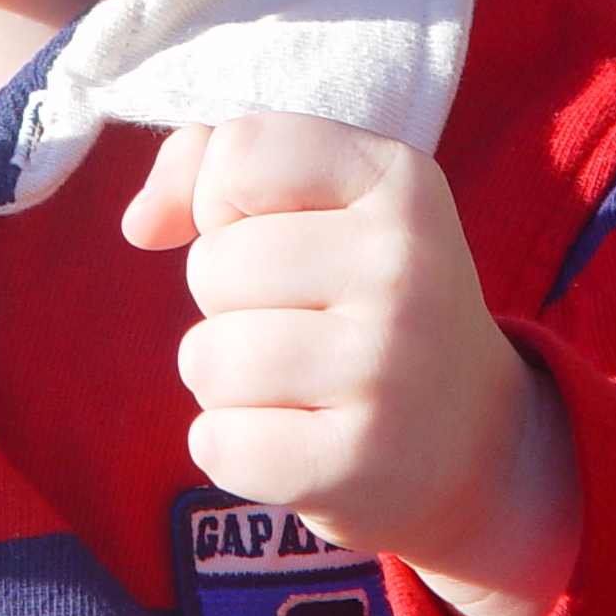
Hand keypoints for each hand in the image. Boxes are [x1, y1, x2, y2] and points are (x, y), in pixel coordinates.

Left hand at [121, 112, 578, 615]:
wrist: (475, 442)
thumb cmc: (363, 300)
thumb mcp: (322, 203)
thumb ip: (212, 165)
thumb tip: (140, 224)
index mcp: (400, 181)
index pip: (238, 153)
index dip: (221, 199)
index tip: (273, 229)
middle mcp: (405, 267)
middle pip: (213, 264)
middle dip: (226, 298)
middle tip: (300, 321)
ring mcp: (387, 369)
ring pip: (207, 358)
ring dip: (224, 379)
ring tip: (295, 383)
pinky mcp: (358, 462)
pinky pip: (217, 443)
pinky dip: (233, 447)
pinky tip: (296, 439)